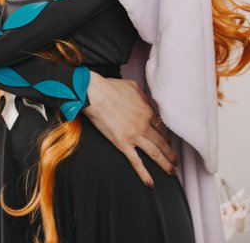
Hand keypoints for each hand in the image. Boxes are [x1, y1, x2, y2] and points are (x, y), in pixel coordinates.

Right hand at [82, 72, 177, 187]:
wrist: (94, 93)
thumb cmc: (111, 87)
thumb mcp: (133, 87)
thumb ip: (143, 97)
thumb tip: (148, 102)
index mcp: (147, 110)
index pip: (161, 126)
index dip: (166, 135)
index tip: (167, 141)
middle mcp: (144, 124)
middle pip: (162, 142)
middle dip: (170, 153)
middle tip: (176, 161)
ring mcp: (134, 135)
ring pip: (154, 153)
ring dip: (165, 163)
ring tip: (171, 171)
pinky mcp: (122, 143)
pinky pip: (136, 162)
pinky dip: (144, 174)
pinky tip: (150, 183)